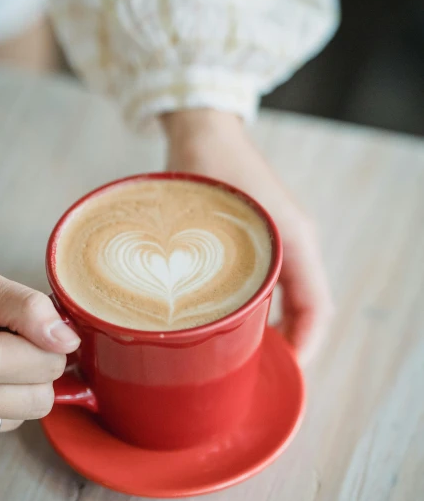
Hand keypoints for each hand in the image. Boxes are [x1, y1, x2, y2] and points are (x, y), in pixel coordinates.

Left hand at [162, 110, 333, 363]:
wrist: (203, 128)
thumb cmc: (203, 166)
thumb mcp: (201, 222)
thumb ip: (197, 265)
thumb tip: (184, 322)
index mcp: (294, 240)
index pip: (316, 308)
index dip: (303, 347)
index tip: (281, 371)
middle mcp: (296, 241)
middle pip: (308, 307)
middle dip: (289, 344)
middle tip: (256, 370)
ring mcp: (283, 237)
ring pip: (293, 295)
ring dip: (277, 326)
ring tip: (245, 353)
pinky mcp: (266, 235)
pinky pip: (276, 280)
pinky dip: (264, 307)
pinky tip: (234, 320)